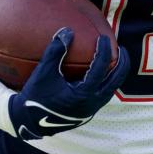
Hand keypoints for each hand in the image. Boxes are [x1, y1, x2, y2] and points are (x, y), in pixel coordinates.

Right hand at [8, 27, 129, 141]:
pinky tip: (101, 73)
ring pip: (111, 89)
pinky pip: (103, 94)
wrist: (29, 122)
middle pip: (116, 80)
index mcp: (84, 93)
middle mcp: (92, 103)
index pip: (101, 68)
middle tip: (121, 48)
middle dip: (122, 63)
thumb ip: (55, 51)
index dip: (105, 50)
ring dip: (116, 73)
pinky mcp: (87, 112)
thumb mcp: (43, 73)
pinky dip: (106, 81)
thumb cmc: (36, 96)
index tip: (104, 38)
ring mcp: (91, 109)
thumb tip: (67, 30)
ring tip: (115, 59)